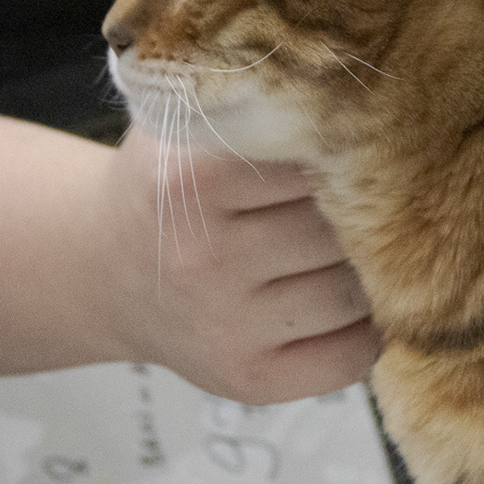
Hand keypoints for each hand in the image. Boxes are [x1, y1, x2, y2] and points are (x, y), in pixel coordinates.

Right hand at [97, 127, 378, 403]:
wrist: (106, 271)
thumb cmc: (172, 187)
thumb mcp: (190, 125)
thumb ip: (261, 103)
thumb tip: (376, 102)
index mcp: (191, 179)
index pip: (319, 158)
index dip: (348, 153)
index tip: (358, 146)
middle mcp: (205, 259)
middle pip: (341, 228)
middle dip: (365, 213)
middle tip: (365, 200)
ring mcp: (226, 328)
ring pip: (355, 291)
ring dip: (372, 272)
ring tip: (351, 248)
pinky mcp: (250, 382)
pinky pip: (354, 355)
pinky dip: (367, 328)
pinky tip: (344, 302)